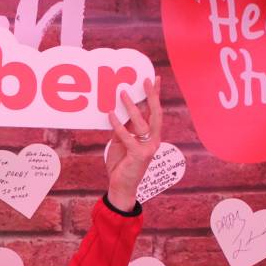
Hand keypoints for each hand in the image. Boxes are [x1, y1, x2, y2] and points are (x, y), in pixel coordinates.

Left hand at [104, 76, 162, 210]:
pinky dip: (118, 125)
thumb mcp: (122, 142)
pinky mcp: (139, 155)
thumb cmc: (122, 164)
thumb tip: (118, 110)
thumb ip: (124, 128)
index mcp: (152, 136)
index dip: (155, 95)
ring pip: (142, 122)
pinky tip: (110, 115)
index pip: (155, 111)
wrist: (122, 186)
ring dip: (131, 106)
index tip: (154, 78)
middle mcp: (154, 140)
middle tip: (145, 80)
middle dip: (152, 95)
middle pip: (156, 113)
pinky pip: (127, 136)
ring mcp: (148, 148)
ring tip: (122, 93)